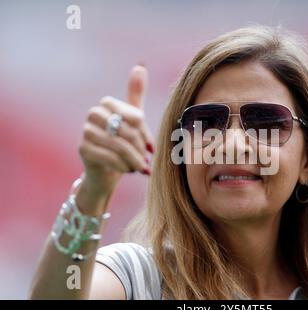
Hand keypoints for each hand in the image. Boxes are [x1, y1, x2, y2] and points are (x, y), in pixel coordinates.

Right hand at [78, 65, 154, 195]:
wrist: (106, 172)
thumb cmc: (122, 144)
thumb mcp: (132, 121)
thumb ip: (136, 95)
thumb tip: (140, 66)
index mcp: (107, 103)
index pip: (136, 118)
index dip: (145, 135)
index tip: (151, 148)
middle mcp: (93, 113)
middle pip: (128, 131)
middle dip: (140, 149)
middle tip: (145, 160)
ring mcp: (86, 130)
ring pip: (120, 145)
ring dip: (133, 160)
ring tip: (139, 167)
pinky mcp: (83, 149)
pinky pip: (110, 157)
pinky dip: (124, 166)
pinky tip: (128, 170)